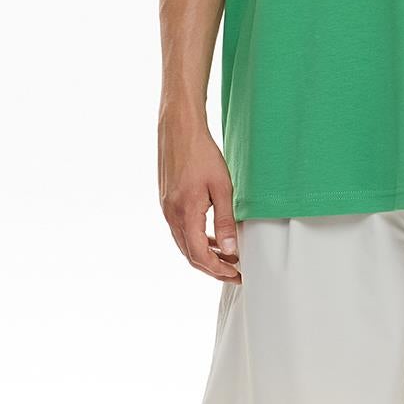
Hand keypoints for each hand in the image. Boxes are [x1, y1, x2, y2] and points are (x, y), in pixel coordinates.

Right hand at [158, 114, 240, 280]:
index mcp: (185, 214)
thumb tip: (230, 250)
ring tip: (227, 258)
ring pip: (184, 244)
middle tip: (235, 272)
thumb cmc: (202, 154)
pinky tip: (212, 238)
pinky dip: (197, 240)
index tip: (236, 274)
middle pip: (190, 255)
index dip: (218, 269)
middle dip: (213, 268)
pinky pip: (181, 231)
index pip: (199, 256)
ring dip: (205, 255)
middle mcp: (171, 215)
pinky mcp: (167, 202)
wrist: (179, 129)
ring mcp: (166, 209)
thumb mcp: (222, 188)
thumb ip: (225, 221)